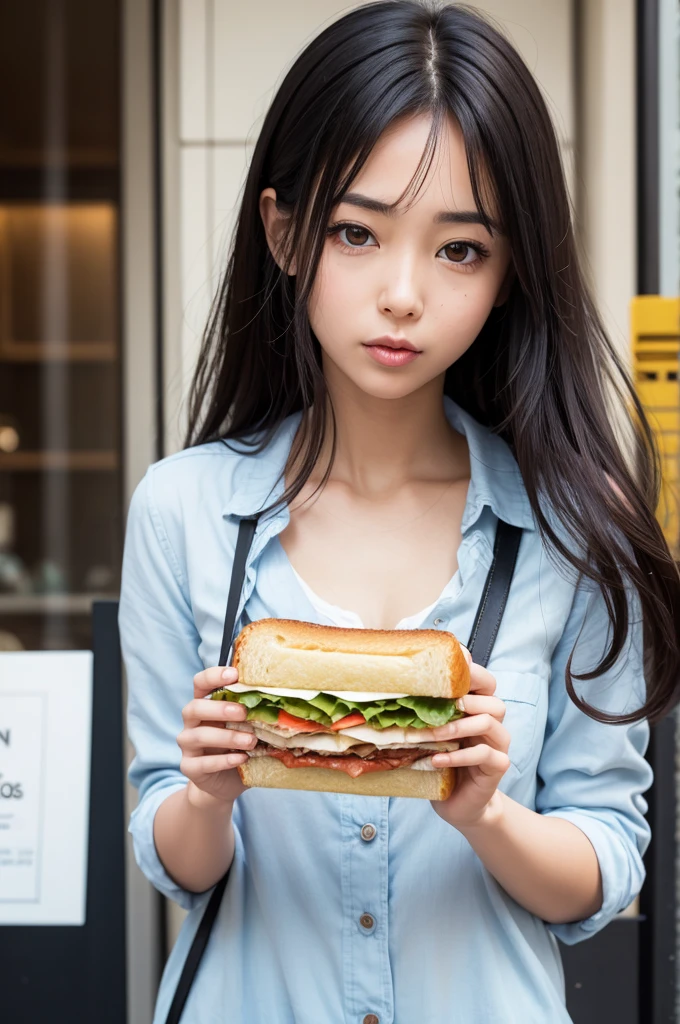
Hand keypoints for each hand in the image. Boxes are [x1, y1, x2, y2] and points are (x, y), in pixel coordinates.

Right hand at [177, 666, 254, 808]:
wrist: (224, 783)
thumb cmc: (238, 747)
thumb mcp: (246, 727)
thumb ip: (253, 714)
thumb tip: (283, 700)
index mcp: (205, 706)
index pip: (200, 683)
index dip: (213, 676)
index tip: (234, 675)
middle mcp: (192, 723)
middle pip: (193, 708)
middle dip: (219, 709)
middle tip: (243, 713)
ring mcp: (187, 746)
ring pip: (198, 736)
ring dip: (226, 737)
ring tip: (250, 741)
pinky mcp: (189, 767)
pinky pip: (202, 763)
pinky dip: (224, 760)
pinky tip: (242, 759)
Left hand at [429, 653, 509, 828]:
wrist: (458, 803)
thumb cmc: (443, 763)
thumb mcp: (434, 735)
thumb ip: (429, 714)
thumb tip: (398, 692)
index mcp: (480, 709)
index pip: (486, 683)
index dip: (473, 674)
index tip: (446, 675)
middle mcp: (494, 724)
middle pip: (493, 701)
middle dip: (465, 700)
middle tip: (437, 707)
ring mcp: (499, 745)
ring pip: (489, 723)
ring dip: (458, 726)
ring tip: (434, 735)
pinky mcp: (498, 766)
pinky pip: (483, 754)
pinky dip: (458, 756)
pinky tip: (437, 760)